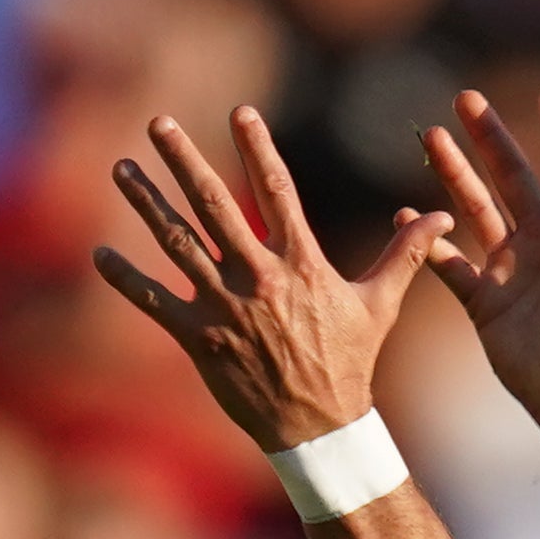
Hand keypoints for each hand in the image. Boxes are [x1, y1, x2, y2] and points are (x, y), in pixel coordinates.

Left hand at [92, 108, 449, 461]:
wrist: (319, 427)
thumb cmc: (350, 361)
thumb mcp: (381, 303)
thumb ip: (407, 254)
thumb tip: (440, 215)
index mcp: (301, 262)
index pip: (277, 190)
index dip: (258, 148)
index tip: (240, 112)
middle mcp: (258, 277)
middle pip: (214, 204)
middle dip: (183, 160)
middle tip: (158, 122)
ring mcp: (224, 308)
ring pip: (176, 243)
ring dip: (146, 202)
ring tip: (121, 167)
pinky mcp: (199, 339)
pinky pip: (155, 302)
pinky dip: (126, 277)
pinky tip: (99, 252)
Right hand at [422, 85, 539, 431]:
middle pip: (513, 178)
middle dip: (490, 139)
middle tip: (466, 98)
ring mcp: (511, 269)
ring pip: (475, 210)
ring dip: (454, 175)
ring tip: (433, 138)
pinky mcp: (485, 302)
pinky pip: (450, 265)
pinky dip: (428, 242)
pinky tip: (405, 215)